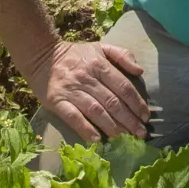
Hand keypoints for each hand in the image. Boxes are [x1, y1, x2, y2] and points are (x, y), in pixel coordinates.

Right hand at [28, 40, 148, 142]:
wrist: (42, 55)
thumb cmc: (76, 55)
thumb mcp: (101, 47)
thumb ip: (123, 55)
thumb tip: (140, 71)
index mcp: (100, 64)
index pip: (123, 86)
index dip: (136, 103)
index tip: (145, 117)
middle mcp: (87, 78)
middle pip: (112, 101)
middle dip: (129, 120)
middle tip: (140, 134)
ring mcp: (71, 90)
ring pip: (95, 111)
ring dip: (112, 127)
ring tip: (124, 139)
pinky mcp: (56, 101)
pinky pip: (73, 117)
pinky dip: (85, 129)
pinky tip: (97, 139)